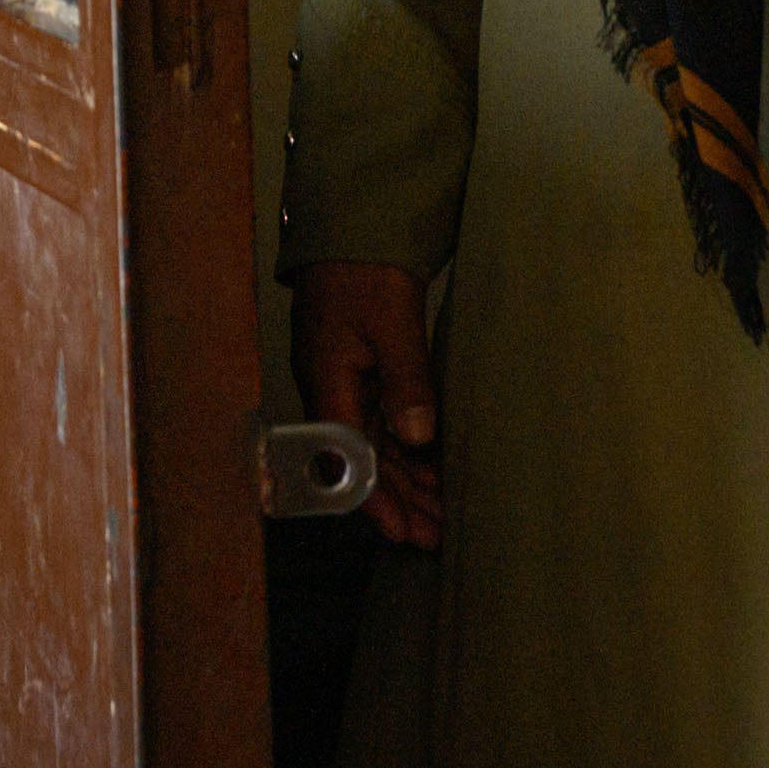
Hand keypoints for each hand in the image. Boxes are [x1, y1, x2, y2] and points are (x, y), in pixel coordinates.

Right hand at [292, 261, 445, 548]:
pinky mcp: (362, 375)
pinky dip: (408, 452)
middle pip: (362, 466)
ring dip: (407, 483)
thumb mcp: (390, 322)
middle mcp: (332, 394)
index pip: (346, 463)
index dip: (374, 504)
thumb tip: (419, 438)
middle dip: (398, 504)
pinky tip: (434, 470)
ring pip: (375, 450)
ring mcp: (345, 386)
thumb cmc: (362, 270)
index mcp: (327, 385)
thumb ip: (406, 380)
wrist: (351, 229)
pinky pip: (383, 427)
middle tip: (436, 537)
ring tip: (441, 515)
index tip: (402, 534)